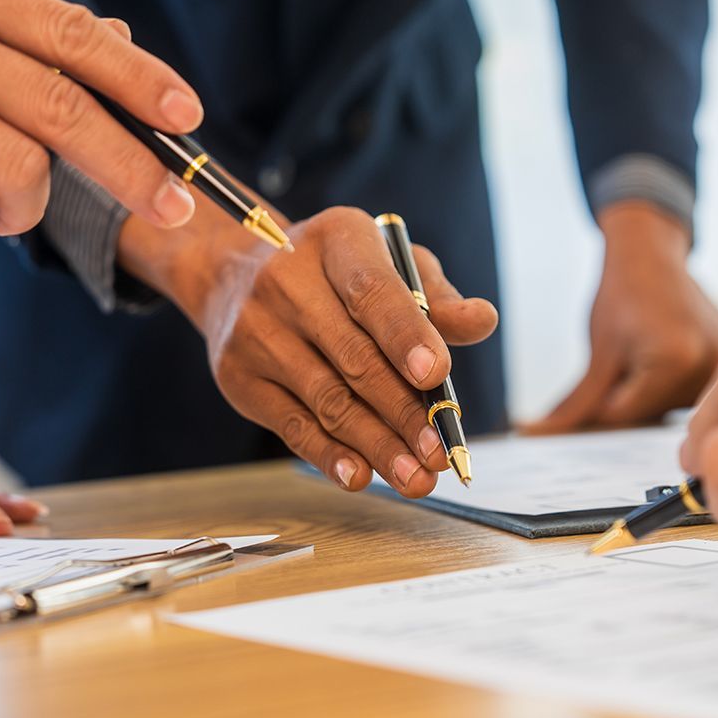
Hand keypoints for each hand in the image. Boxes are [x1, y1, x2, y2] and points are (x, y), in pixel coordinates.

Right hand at [0, 0, 204, 247]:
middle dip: (134, 170)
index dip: (143, 80)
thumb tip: (116, 42)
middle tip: (175, 211)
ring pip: (19, 170)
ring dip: (27, 207)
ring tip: (0, 205)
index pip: (74, 37)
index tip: (188, 119)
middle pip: (66, 110)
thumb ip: (10, 30)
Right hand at [119, 202, 498, 496]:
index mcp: (336, 240)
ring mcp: (256, 332)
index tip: (436, 376)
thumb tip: (483, 321)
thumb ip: (437, 297)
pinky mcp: (238, 378)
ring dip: (375, 445)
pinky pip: (292, 425)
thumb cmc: (335, 274)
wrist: (234, 276)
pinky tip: (361, 476)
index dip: (405, 335)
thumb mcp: (389, 263)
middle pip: (353, 357)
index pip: (371, 291)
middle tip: (439, 451)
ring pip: (326, 400)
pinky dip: (329, 455)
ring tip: (415, 477)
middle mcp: (286, 282)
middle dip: (403, 411)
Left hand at [524, 202, 717, 431]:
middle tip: (619, 363)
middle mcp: (710, 366)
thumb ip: (577, 403)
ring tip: (642, 350)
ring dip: (649, 393)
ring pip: (672, 406)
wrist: (650, 252)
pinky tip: (660, 350)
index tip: (592, 390)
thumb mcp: (598, 353)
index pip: (627, 416)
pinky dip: (669, 381)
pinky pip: (691, 387)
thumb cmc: (622, 292)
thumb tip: (540, 434)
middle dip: (627, 401)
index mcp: (675, 363)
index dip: (602, 407)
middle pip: (653, 415)